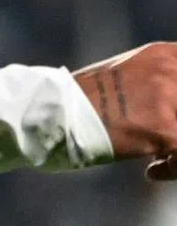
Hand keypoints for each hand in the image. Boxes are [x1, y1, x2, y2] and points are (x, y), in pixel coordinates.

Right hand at [73, 43, 176, 173]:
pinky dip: (171, 169)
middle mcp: (170, 70)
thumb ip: (159, 81)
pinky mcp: (166, 129)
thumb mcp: (130, 74)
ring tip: (162, 157)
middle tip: (168, 140)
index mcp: (164, 55)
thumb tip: (173, 102)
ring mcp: (169, 98)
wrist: (60, 109)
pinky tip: (151, 170)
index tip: (172, 115)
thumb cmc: (88, 98)